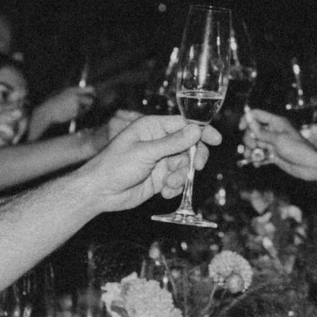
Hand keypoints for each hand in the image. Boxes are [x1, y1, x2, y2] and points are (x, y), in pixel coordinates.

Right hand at [29, 85, 96, 137]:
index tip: (93, 95)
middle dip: (90, 103)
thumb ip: (73, 92)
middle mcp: (76, 97)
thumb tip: (82, 92)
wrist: (47, 111)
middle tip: (88, 105)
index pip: (90, 89)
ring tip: (72, 110)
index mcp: (73, 90)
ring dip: (83, 109)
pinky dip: (77, 114)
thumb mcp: (62, 92)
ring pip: (86, 109)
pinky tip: (68, 113)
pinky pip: (80, 114)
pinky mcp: (75, 114)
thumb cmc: (53, 102)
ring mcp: (76, 106)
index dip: (93, 92)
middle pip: (91, 100)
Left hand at [77, 114, 218, 211]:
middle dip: (193, 158)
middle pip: (189, 146)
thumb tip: (196, 130)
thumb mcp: (145, 152)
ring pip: (184, 166)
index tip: (216, 140)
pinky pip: (177, 181)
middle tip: (196, 168)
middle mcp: (158, 142)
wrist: (100, 192)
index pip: (183, 124)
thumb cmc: (115, 166)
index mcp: (152, 128)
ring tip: (168, 184)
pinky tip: (163, 192)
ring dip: (180, 177)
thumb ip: (172, 143)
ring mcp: (159, 161)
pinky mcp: (159, 178)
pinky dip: (174, 188)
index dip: (201, 131)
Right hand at [240, 107, 316, 182]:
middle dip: (249, 139)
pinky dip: (256, 159)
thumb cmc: (299, 150)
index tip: (241, 128)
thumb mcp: (278, 139)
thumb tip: (250, 122)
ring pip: (254, 144)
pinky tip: (258, 163)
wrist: (309, 166)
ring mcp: (272, 143)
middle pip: (252, 130)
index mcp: (276, 123)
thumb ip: (262, 132)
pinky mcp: (273, 154)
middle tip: (254, 147)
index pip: (257, 115)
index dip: (247, 119)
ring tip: (252, 158)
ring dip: (250, 151)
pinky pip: (259, 154)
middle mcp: (273, 131)